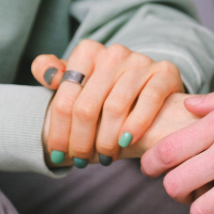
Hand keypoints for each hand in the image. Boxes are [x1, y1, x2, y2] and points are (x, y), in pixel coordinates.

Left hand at [32, 40, 183, 166]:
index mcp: (87, 52)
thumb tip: (48, 75)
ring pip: (115, 108)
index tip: (57, 155)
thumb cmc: (104, 88)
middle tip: (81, 161)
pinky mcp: (165, 72)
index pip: (65, 99)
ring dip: (106, 141)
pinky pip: (148, 101)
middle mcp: (113, 53)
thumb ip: (51, 72)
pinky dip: (136, 125)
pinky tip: (126, 143)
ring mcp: (140, 61)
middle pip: (86, 107)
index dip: (58, 132)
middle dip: (81, 141)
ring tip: (104, 158)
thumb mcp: (75, 78)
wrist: (149, 83)